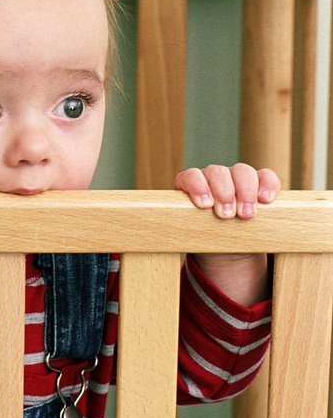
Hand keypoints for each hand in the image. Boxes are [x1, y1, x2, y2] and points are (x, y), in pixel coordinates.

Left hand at [177, 162, 277, 307]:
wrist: (226, 245)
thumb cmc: (201, 239)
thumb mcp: (187, 236)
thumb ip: (174, 234)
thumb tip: (148, 246)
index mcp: (190, 186)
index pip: (190, 176)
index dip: (197, 187)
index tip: (204, 205)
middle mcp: (212, 178)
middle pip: (217, 172)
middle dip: (223, 192)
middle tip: (226, 215)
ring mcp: (236, 178)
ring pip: (242, 172)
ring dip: (245, 191)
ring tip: (246, 215)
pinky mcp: (259, 184)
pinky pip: (266, 177)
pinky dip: (268, 185)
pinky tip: (267, 201)